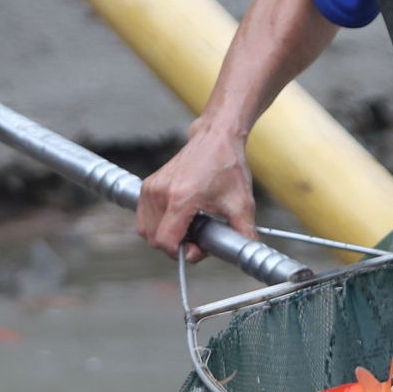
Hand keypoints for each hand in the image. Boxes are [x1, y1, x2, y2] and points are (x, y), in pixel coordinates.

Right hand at [137, 122, 256, 261]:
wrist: (215, 138)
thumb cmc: (226, 165)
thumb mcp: (241, 203)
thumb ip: (245, 232)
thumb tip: (247, 251)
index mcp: (180, 198)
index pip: (166, 241)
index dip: (181, 253)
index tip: (198, 247)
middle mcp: (160, 193)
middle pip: (154, 239)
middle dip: (175, 246)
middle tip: (196, 238)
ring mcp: (151, 188)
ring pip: (146, 230)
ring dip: (165, 235)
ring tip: (187, 227)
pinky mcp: (148, 185)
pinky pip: (144, 217)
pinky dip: (158, 224)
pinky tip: (178, 217)